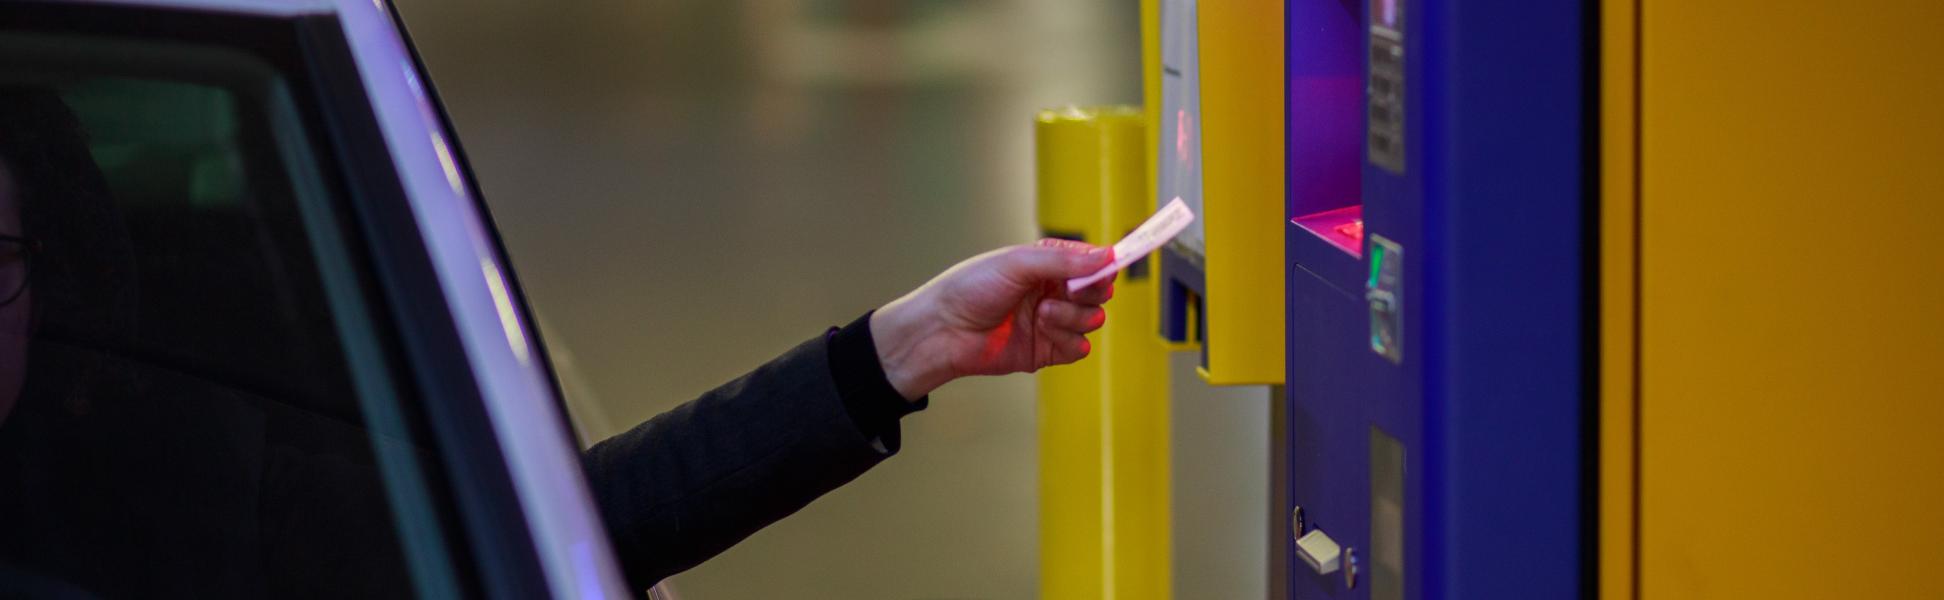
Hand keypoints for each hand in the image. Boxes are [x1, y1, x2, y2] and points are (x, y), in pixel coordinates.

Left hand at [870, 239, 1116, 399]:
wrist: (943, 332)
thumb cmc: (970, 289)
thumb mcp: (1017, 264)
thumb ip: (1063, 261)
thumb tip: (1106, 255)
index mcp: (1046, 264)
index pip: (1090, 262)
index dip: (1102, 266)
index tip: (1107, 270)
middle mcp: (1052, 292)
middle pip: (1098, 293)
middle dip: (1090, 293)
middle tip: (1070, 292)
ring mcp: (1051, 322)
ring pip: (1091, 320)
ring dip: (1073, 317)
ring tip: (1043, 315)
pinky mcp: (1046, 351)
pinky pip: (1078, 348)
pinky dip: (1071, 341)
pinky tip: (1049, 334)